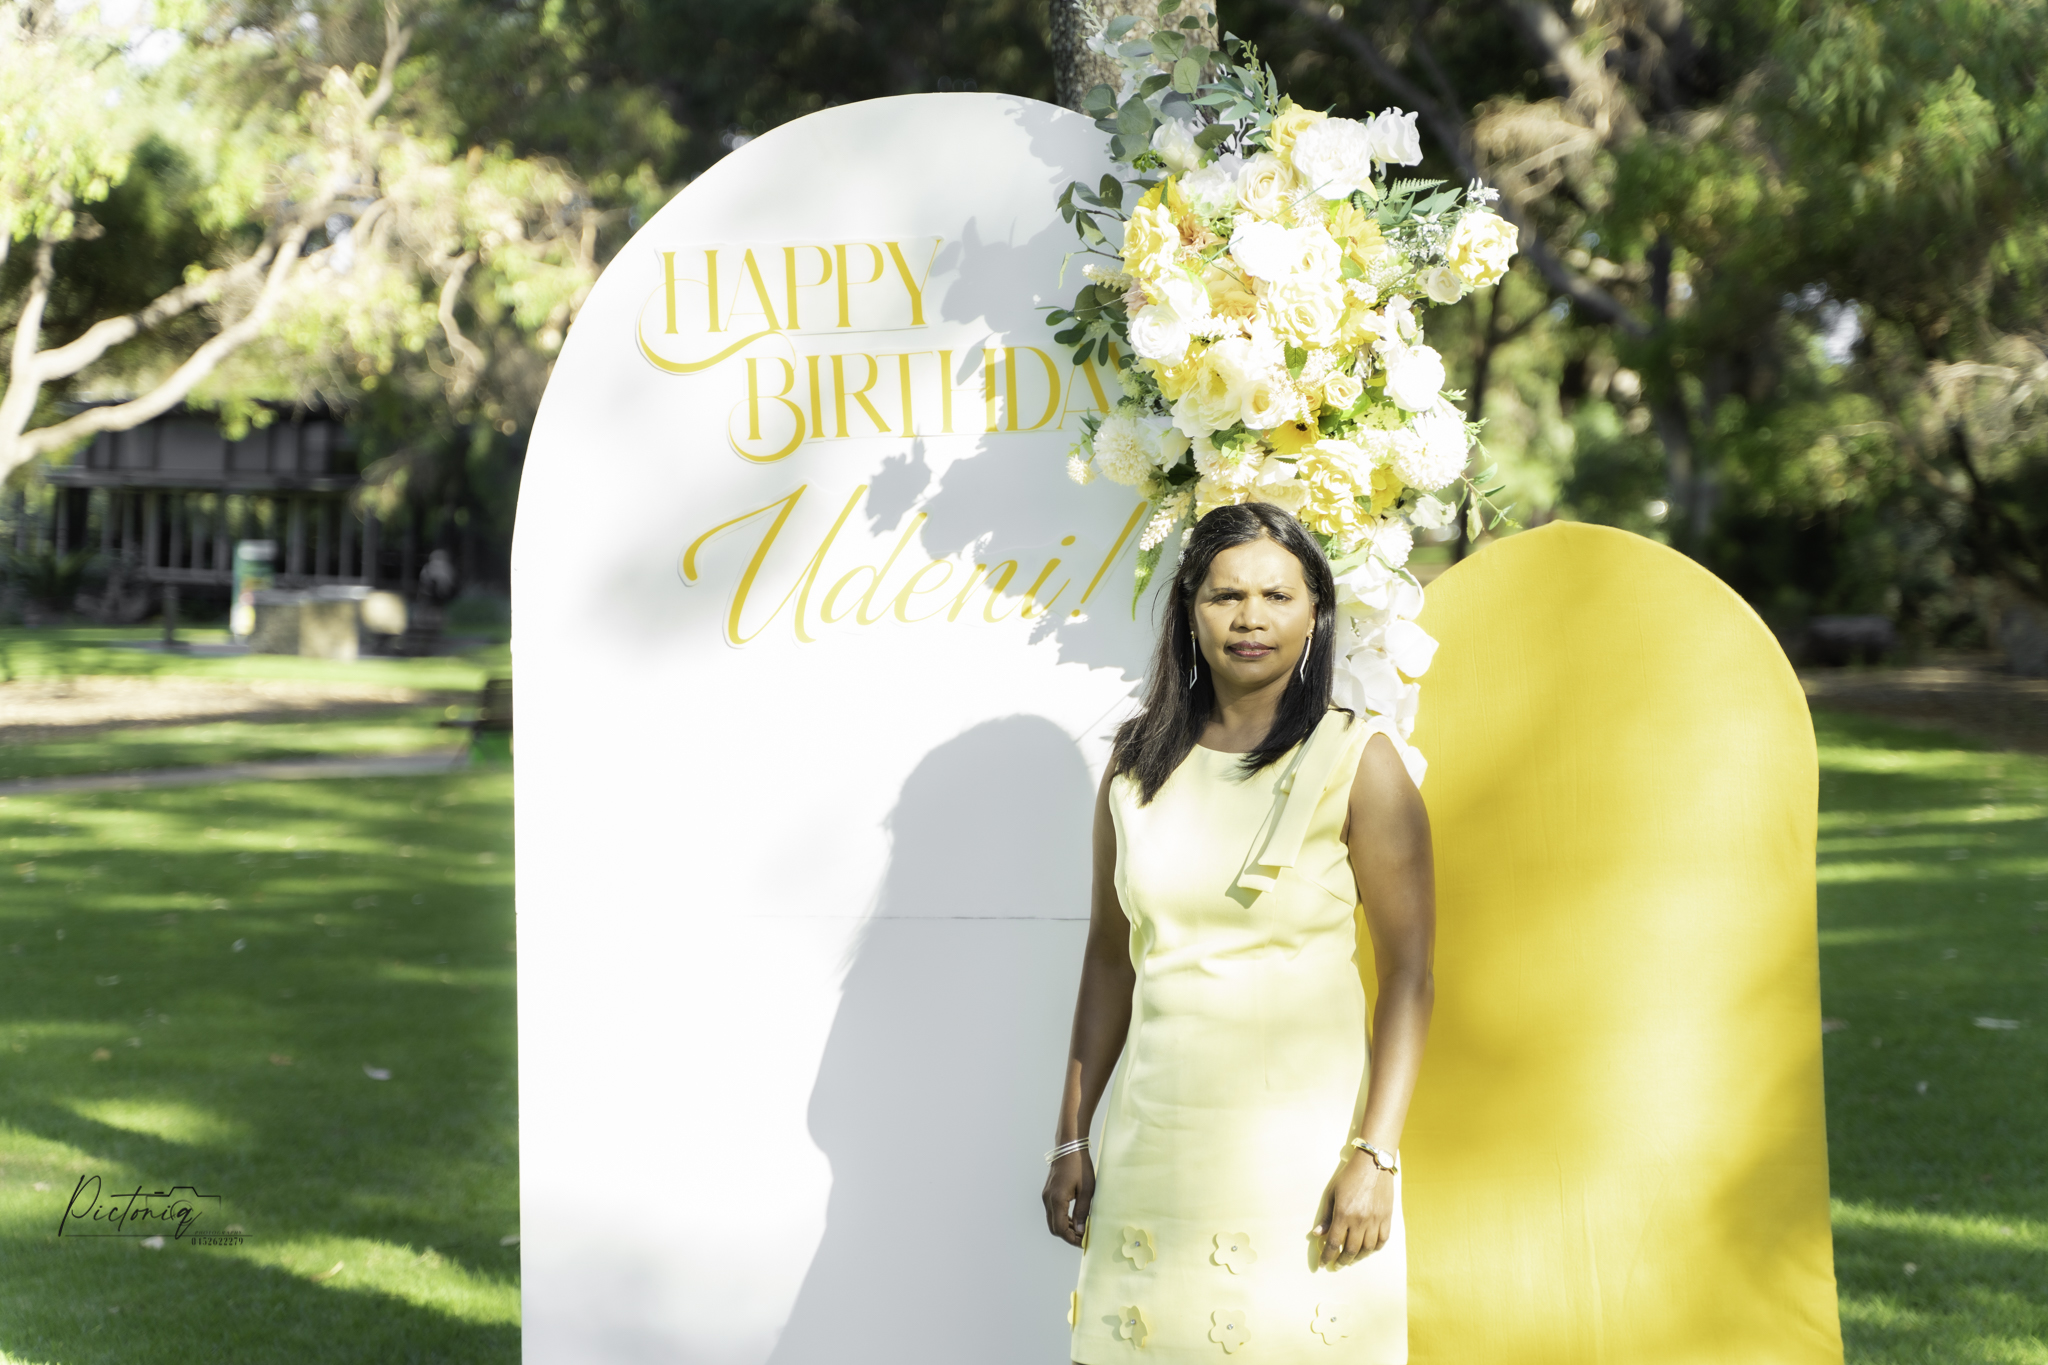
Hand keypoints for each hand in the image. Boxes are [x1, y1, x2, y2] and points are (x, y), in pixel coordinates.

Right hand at [1042, 1150, 1094, 1246]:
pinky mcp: (1048, 1193)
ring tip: (1081, 1229)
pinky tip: (1075, 1218)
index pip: (1060, 1229)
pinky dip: (1062, 1219)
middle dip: (1068, 1236)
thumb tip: (1081, 1231)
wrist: (1069, 1148)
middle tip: (1083, 1237)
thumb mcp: (1087, 1190)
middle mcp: (1047, 1200)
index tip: (1084, 1242)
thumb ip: (1082, 1212)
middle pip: (1054, 1228)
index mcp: (1057, 1200)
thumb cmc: (1080, 1167)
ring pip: (1052, 1221)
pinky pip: (1052, 1212)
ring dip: (1065, 1228)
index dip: (1072, 1239)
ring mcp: (1046, 1196)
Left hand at [1311, 1152, 1391, 1267]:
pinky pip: (1382, 1241)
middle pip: (1351, 1251)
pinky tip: (1368, 1251)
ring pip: (1367, 1249)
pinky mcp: (1387, 1218)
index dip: (1327, 1256)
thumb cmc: (1349, 1176)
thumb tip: (1317, 1234)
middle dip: (1342, 1261)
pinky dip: (1374, 1249)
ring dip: (1358, 1258)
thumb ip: (1326, 1216)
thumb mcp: (1332, 1193)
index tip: (1322, 1264)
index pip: (1334, 1243)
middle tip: (1336, 1266)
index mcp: (1344, 1214)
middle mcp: (1360, 1220)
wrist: (1374, 1163)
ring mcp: (1375, 1220)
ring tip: (1350, 1260)